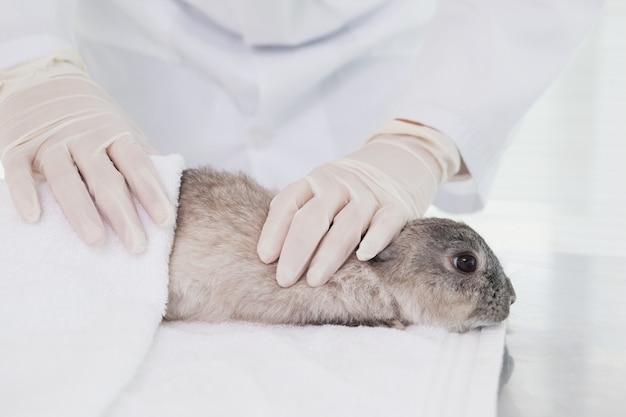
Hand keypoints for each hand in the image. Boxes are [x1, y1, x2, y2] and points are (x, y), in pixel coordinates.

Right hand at [0, 49, 174, 252]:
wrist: (42, 79)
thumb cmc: (91, 117)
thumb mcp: (121, 129)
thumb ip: (142, 158)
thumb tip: (174, 188)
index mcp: (115, 133)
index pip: (138, 165)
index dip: (152, 193)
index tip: (166, 222)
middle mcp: (84, 136)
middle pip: (106, 179)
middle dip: (123, 215)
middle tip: (137, 247)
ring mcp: (50, 141)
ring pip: (66, 179)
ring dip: (82, 211)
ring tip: (96, 241)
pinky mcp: (17, 145)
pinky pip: (17, 171)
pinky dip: (24, 193)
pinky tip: (34, 218)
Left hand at [257, 120, 460, 286]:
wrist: (394, 167)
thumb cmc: (343, 196)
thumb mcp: (317, 195)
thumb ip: (296, 217)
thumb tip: (270, 259)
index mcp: (314, 182)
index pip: (289, 203)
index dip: (275, 230)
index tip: (265, 258)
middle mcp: (339, 185)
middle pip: (314, 217)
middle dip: (297, 249)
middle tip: (284, 279)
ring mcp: (368, 196)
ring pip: (346, 225)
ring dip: (328, 254)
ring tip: (314, 280)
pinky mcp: (396, 207)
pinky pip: (385, 223)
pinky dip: (375, 238)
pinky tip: (364, 255)